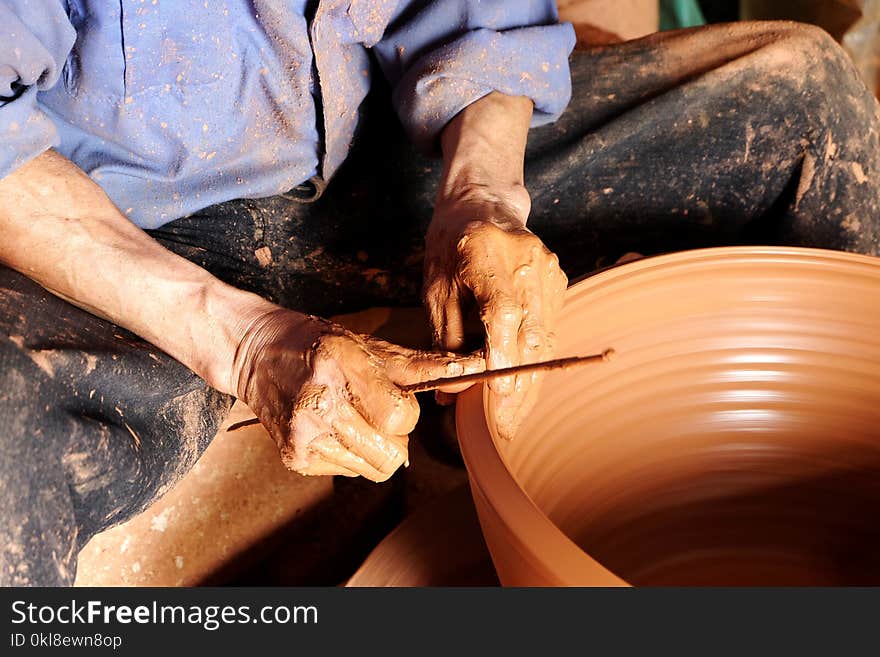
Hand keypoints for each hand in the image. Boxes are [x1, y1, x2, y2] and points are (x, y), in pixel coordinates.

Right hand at [232, 309, 484, 480]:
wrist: (256, 353)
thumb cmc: (321, 345)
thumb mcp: (371, 346)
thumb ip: (424, 366)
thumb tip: (477, 369)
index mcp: (342, 366)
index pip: (401, 417)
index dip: (406, 413)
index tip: (393, 399)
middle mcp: (319, 402)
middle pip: (392, 453)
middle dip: (395, 436)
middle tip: (376, 412)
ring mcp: (303, 434)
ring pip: (375, 469)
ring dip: (376, 447)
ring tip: (355, 418)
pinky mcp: (294, 457)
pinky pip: (351, 473)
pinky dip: (352, 454)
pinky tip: (334, 427)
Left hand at [424, 187, 567, 439]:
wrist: (484, 205)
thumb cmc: (450, 247)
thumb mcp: (435, 288)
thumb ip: (443, 338)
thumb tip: (449, 392)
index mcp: (488, 256)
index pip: (503, 315)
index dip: (503, 359)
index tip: (499, 400)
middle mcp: (529, 264)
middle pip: (531, 336)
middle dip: (519, 388)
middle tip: (505, 428)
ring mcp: (550, 274)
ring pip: (545, 340)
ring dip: (531, 383)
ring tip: (513, 420)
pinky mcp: (558, 284)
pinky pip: (548, 331)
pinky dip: (536, 363)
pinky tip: (523, 391)